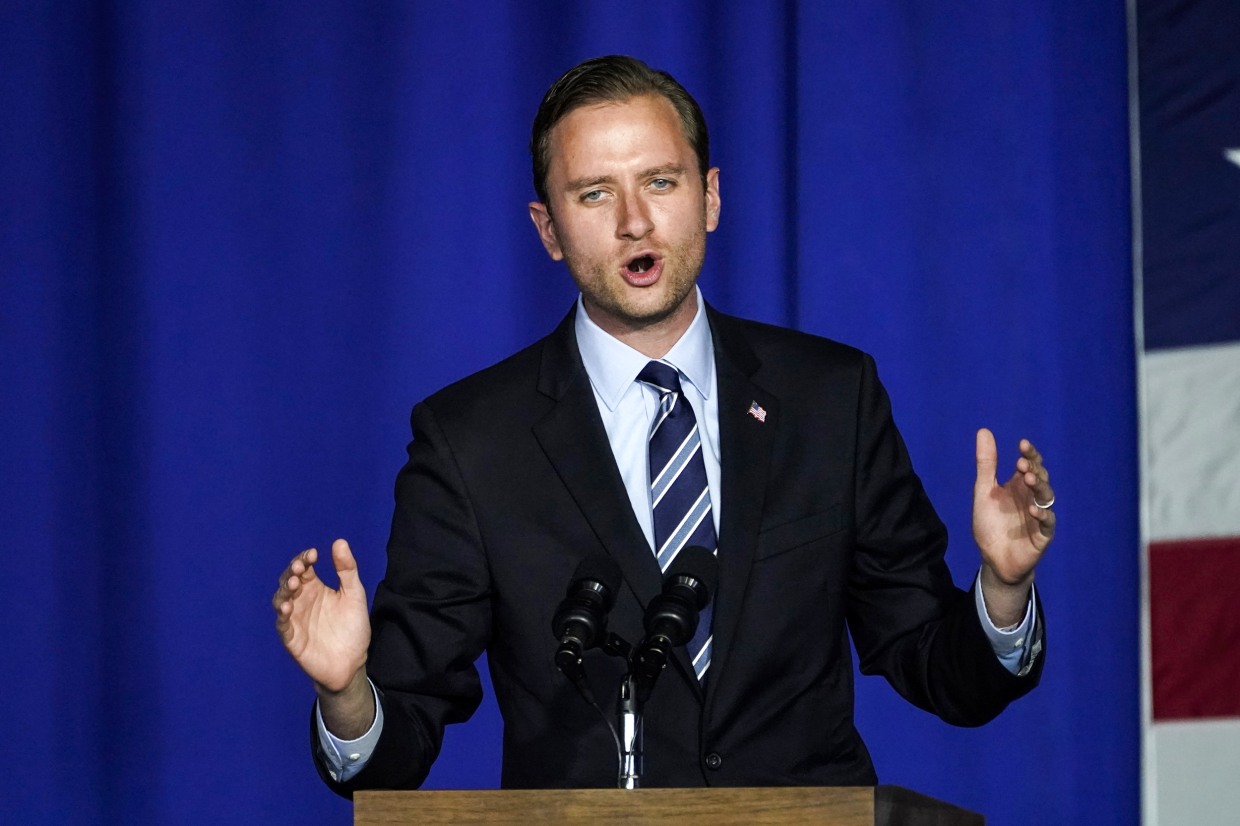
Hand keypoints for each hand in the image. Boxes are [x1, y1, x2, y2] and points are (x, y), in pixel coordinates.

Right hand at [274, 539, 370, 693]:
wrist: (352, 662)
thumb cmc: (352, 628)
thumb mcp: (354, 594)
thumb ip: (347, 570)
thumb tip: (339, 541)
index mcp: (316, 588)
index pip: (304, 568)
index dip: (305, 558)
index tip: (313, 553)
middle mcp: (302, 601)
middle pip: (289, 580)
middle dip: (293, 572)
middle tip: (302, 566)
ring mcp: (295, 619)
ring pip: (281, 600)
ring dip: (285, 591)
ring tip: (294, 584)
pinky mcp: (292, 638)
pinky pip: (282, 625)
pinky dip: (282, 615)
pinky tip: (288, 608)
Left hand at [972, 429, 1055, 623]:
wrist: (993, 559)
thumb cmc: (990, 524)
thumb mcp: (984, 491)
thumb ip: (986, 464)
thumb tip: (984, 430)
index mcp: (1019, 486)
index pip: (1030, 464)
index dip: (1030, 454)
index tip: (1022, 444)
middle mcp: (1032, 498)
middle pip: (1041, 478)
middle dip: (1034, 469)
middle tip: (1022, 464)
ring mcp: (1039, 516)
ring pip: (1046, 498)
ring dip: (1040, 488)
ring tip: (1029, 479)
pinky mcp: (1042, 535)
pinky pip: (1047, 523)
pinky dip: (1042, 516)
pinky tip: (1033, 510)